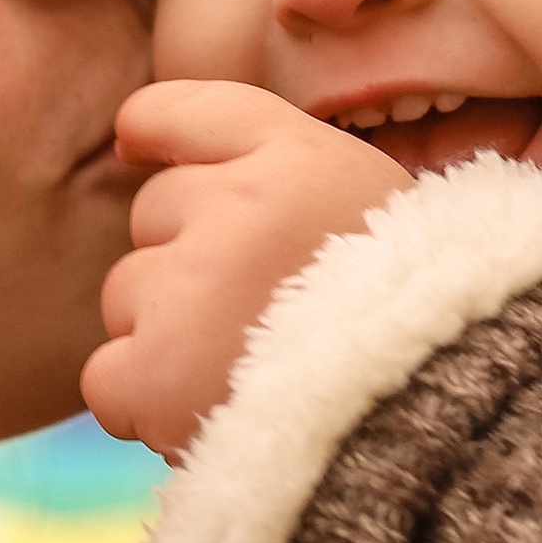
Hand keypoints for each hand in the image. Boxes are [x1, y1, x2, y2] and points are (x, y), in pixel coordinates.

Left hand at [82, 80, 411, 463]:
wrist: (435, 431)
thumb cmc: (412, 330)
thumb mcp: (375, 214)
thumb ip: (280, 179)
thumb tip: (136, 141)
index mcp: (300, 160)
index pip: (184, 111)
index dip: (157, 133)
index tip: (141, 148)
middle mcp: (240, 208)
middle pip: (155, 211)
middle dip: (191, 261)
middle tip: (271, 317)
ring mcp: (192, 288)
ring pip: (129, 294)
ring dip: (171, 336)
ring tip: (256, 373)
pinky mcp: (156, 372)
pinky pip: (107, 376)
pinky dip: (145, 405)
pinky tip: (210, 417)